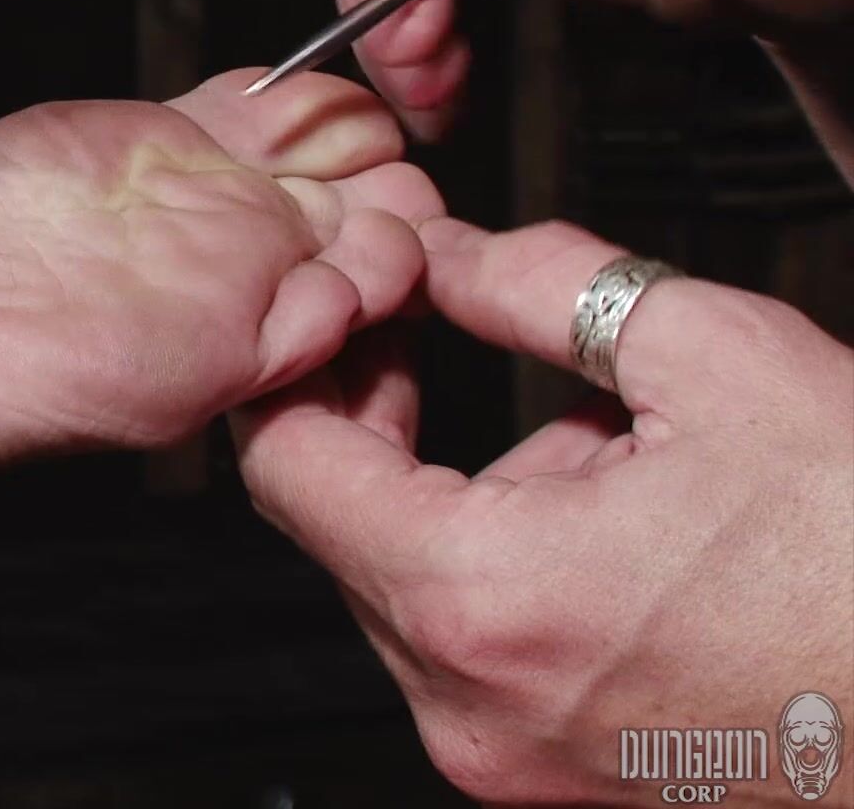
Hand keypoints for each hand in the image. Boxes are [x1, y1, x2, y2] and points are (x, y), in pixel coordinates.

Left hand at [233, 218, 853, 806]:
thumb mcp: (718, 361)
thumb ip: (543, 285)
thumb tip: (451, 250)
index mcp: (477, 600)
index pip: (286, 463)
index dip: (303, 366)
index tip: (342, 316)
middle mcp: (466, 703)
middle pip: (339, 526)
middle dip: (385, 422)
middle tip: (438, 339)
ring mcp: (505, 758)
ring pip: (409, 585)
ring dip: (460, 496)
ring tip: (595, 449)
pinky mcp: (550, 780)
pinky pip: (473, 648)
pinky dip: (508, 569)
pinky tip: (618, 527)